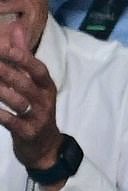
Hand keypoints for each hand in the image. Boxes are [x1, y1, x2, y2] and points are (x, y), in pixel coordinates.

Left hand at [0, 23, 62, 175]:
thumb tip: (17, 28)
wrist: (46, 148)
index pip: (37, 69)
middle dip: (5, 71)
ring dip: (0, 91)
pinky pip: (12, 121)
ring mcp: (38, 118)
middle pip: (25, 84)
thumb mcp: (35, 85)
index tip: (3, 47)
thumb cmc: (36, 111)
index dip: (21, 57)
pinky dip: (0, 114)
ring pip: (17, 101)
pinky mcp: (28, 133)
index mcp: (47, 88)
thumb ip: (25, 57)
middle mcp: (45, 102)